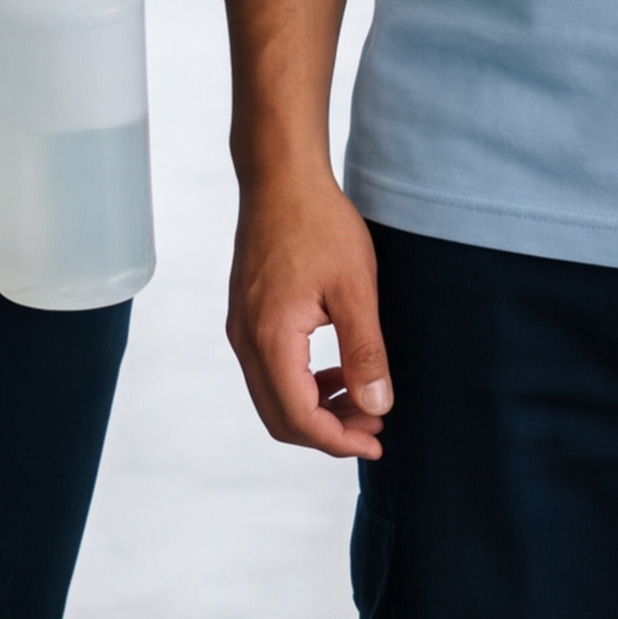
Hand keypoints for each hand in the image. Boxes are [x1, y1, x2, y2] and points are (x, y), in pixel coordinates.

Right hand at [226, 171, 394, 459]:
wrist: (280, 177)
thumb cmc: (318, 223)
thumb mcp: (356, 289)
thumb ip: (365, 352)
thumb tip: (377, 405)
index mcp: (271, 338)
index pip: (298, 417)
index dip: (338, 441)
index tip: (376, 442)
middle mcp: (246, 340)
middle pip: (279, 417)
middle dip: (327, 432)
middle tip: (373, 427)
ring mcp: (241, 328)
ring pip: (272, 397)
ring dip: (315, 410)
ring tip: (362, 400)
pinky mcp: (246, 317)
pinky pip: (268, 371)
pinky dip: (301, 385)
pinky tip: (336, 372)